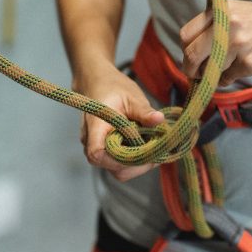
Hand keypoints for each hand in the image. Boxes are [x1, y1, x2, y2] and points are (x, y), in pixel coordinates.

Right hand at [75, 64, 164, 181]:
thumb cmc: (112, 87)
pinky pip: (118, 162)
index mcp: (95, 127)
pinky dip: (134, 159)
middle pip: (111, 168)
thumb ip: (144, 111)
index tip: (142, 154)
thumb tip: (159, 120)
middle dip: (137, 165)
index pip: (97, 154)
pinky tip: (146, 146)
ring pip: (117, 168)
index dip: (118, 161)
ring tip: (153, 148)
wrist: (98, 83)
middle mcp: (92, 141)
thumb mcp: (131, 96)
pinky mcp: (105, 149)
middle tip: (157, 153)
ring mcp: (97, 147)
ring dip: (137, 164)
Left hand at [180, 0, 251, 85]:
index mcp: (220, 9)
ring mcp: (238, 44)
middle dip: (190, 68)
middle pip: (191, 54)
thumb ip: (214, 24)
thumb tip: (188, 50)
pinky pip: (227, 78)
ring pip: (208, 69)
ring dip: (213, 74)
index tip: (190, 57)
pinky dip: (229, 79)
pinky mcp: (249, 62)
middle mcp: (226, 24)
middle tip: (196, 74)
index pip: (186, 34)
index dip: (185, 49)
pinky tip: (242, 69)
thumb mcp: (238, 11)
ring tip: (228, 67)